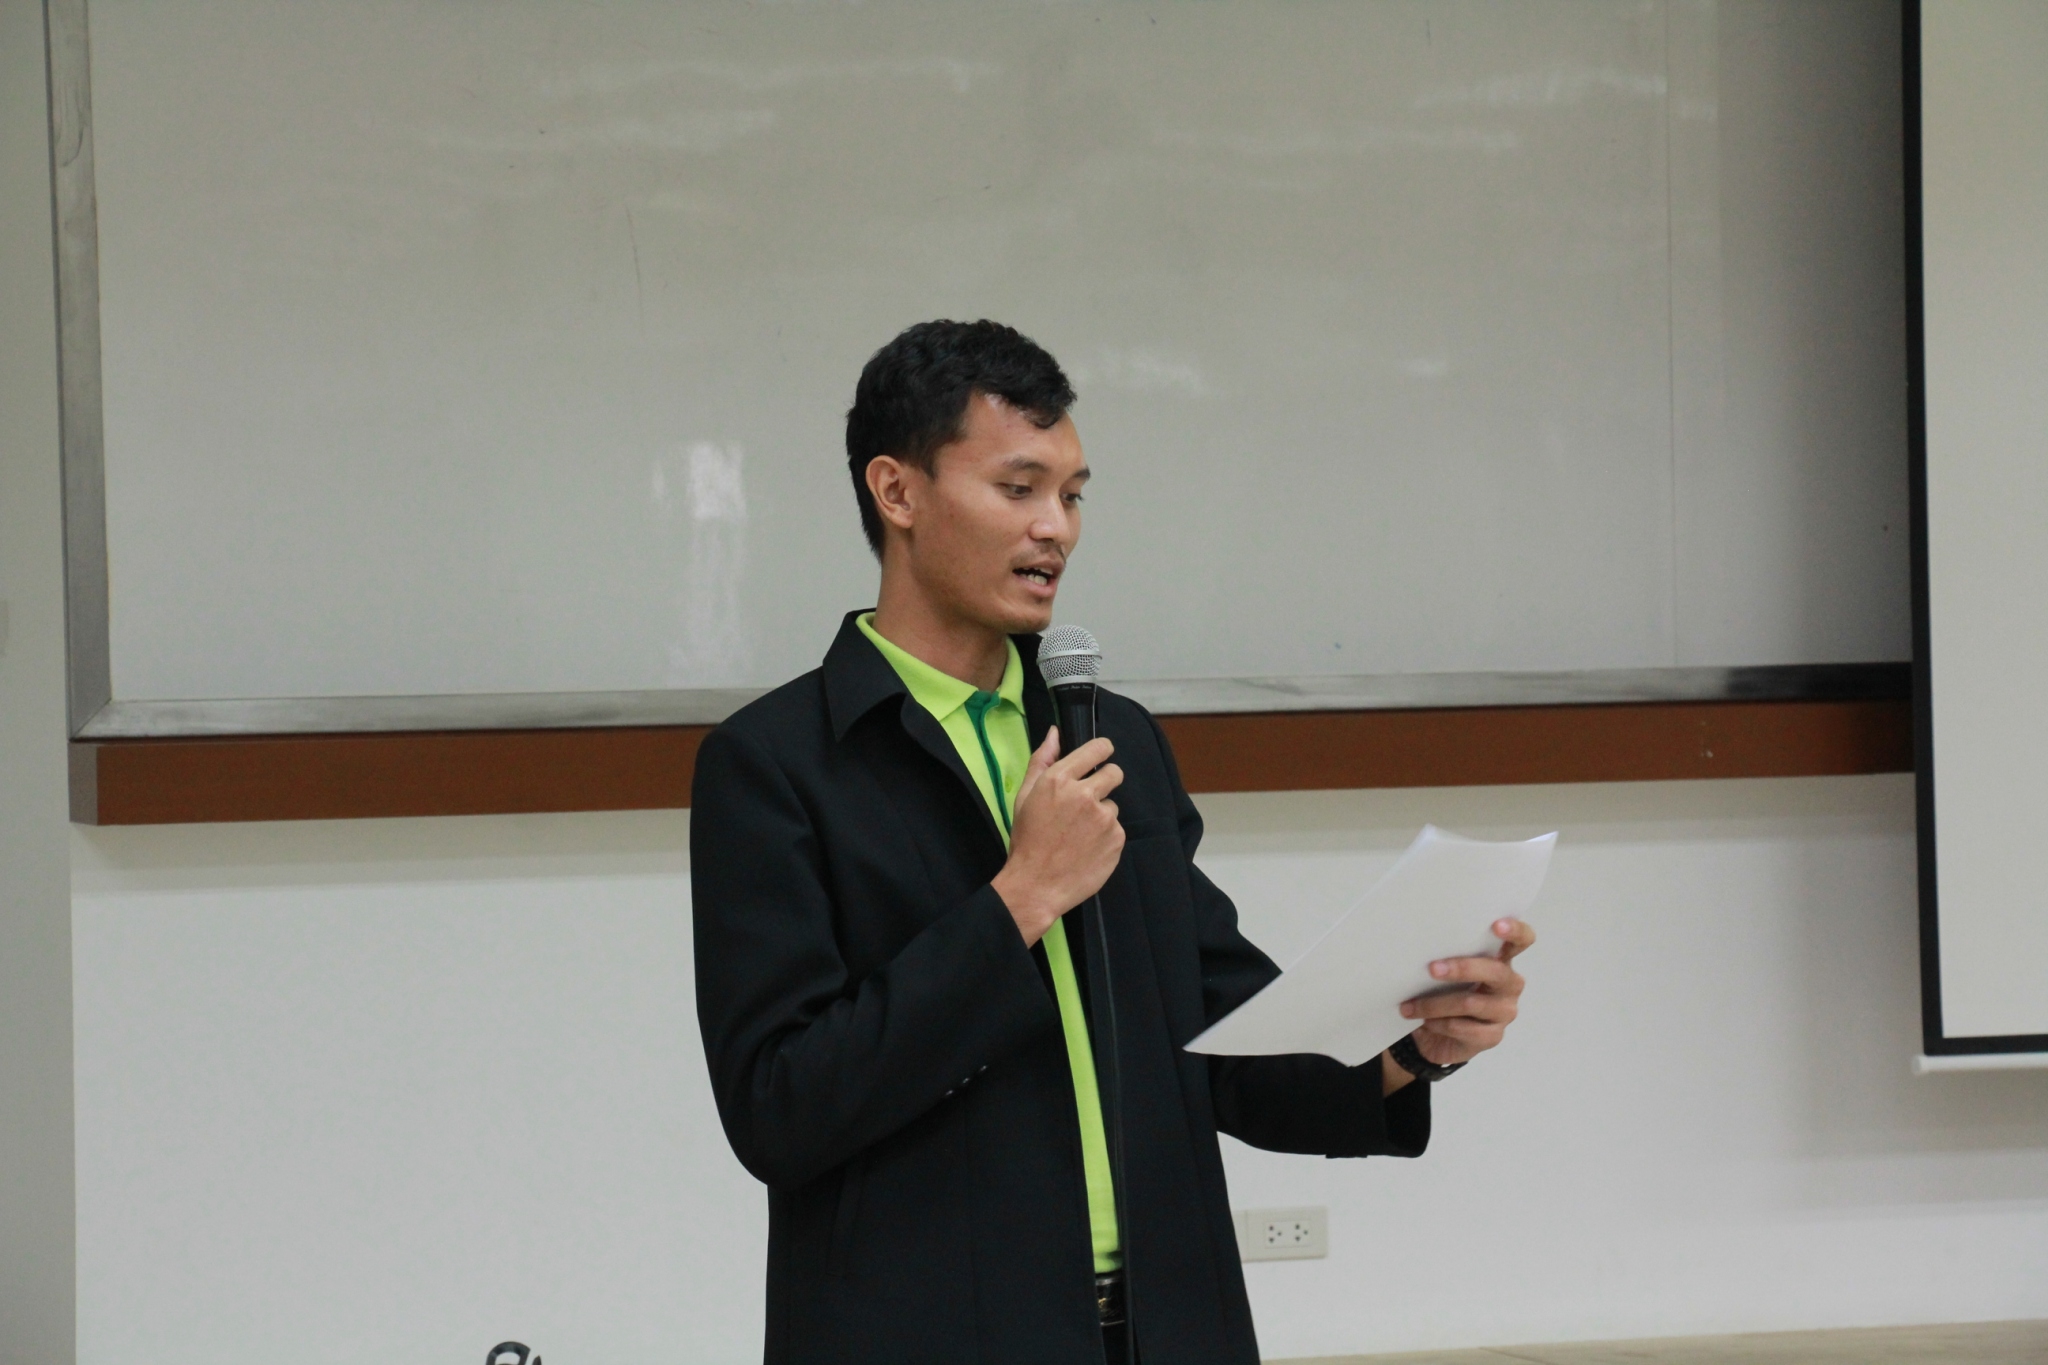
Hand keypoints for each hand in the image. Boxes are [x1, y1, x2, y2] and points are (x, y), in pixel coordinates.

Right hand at [991, 728, 1125, 944]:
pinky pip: (1116, 830)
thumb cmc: (1027, 840)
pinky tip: (1086, 849)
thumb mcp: (1025, 797)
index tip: (1102, 757)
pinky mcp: (1117, 839)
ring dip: (1101, 816)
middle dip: (1105, 782)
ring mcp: (1104, 818)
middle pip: (1114, 773)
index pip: (1098, 749)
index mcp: (1060, 779)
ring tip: (1079, 835)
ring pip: (1112, 806)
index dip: (1103, 751)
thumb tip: (1055, 732)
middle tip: (1088, 802)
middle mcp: (1085, 794)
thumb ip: (1042, 760)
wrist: (1035, 885)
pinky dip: (1105, 837)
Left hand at [1384, 918, 1535, 1087]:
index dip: (1515, 931)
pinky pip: (1464, 1028)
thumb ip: (1446, 957)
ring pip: (1471, 1003)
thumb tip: (1421, 945)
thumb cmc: (1442, 994)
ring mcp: (1504, 1012)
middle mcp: (1509, 985)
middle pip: (1496, 972)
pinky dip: (1439, 1024)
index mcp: (1501, 961)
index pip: (1521, 941)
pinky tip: (1425, 1022)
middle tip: (1432, 969)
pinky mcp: (1493, 1036)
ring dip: (1435, 1004)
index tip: (1496, 925)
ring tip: (1410, 1006)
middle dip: (1463, 968)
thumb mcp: (1444, 973)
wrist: (1436, 1037)